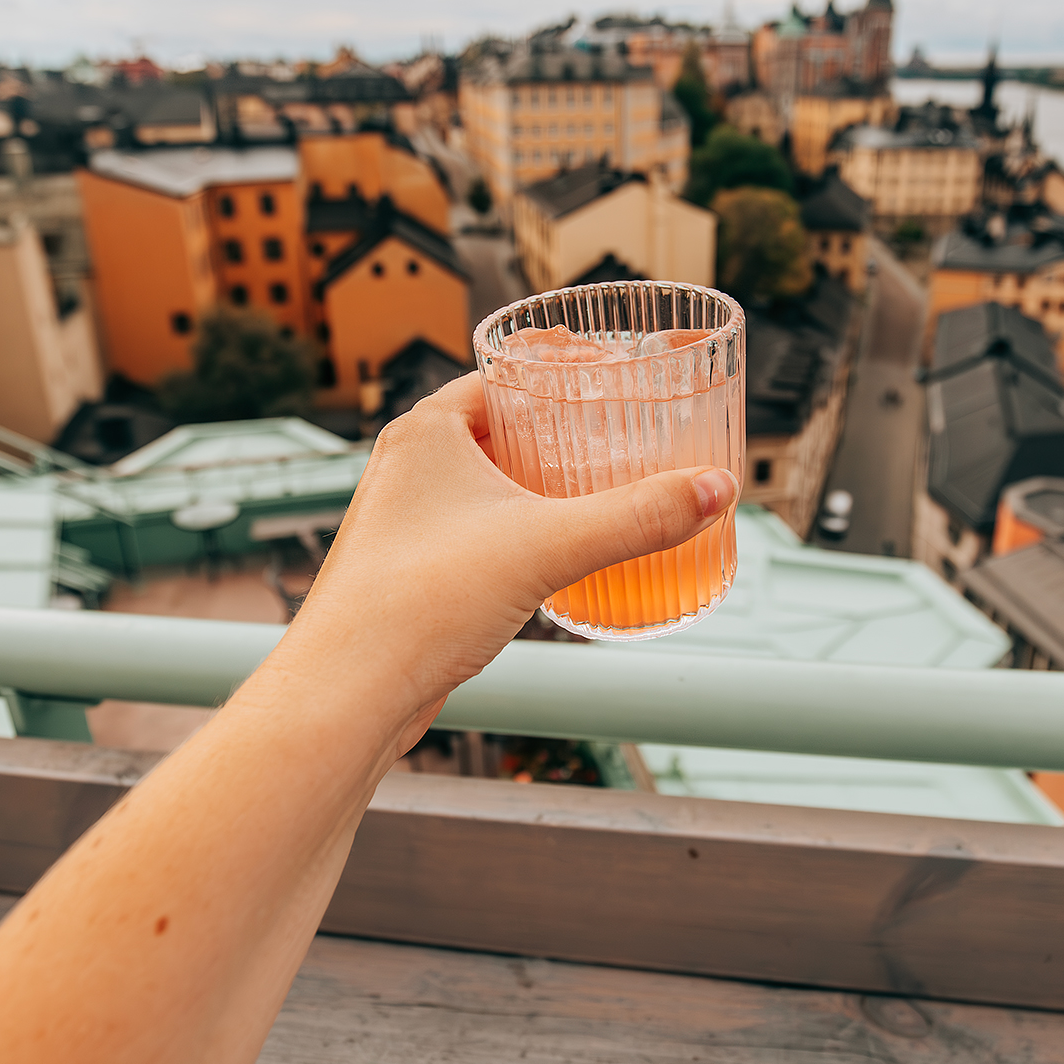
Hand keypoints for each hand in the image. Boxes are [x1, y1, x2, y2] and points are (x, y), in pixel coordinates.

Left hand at [275, 374, 736, 748]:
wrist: (348, 692)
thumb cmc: (418, 604)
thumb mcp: (549, 546)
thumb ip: (637, 516)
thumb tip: (714, 490)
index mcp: (426, 431)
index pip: (502, 376)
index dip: (559, 371)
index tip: (608, 373)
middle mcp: (406, 468)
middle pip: (497, 429)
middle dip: (557, 432)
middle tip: (619, 435)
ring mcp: (404, 522)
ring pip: (483, 487)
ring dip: (536, 487)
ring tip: (597, 494)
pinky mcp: (409, 573)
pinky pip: (474, 535)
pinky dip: (516, 535)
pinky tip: (552, 561)